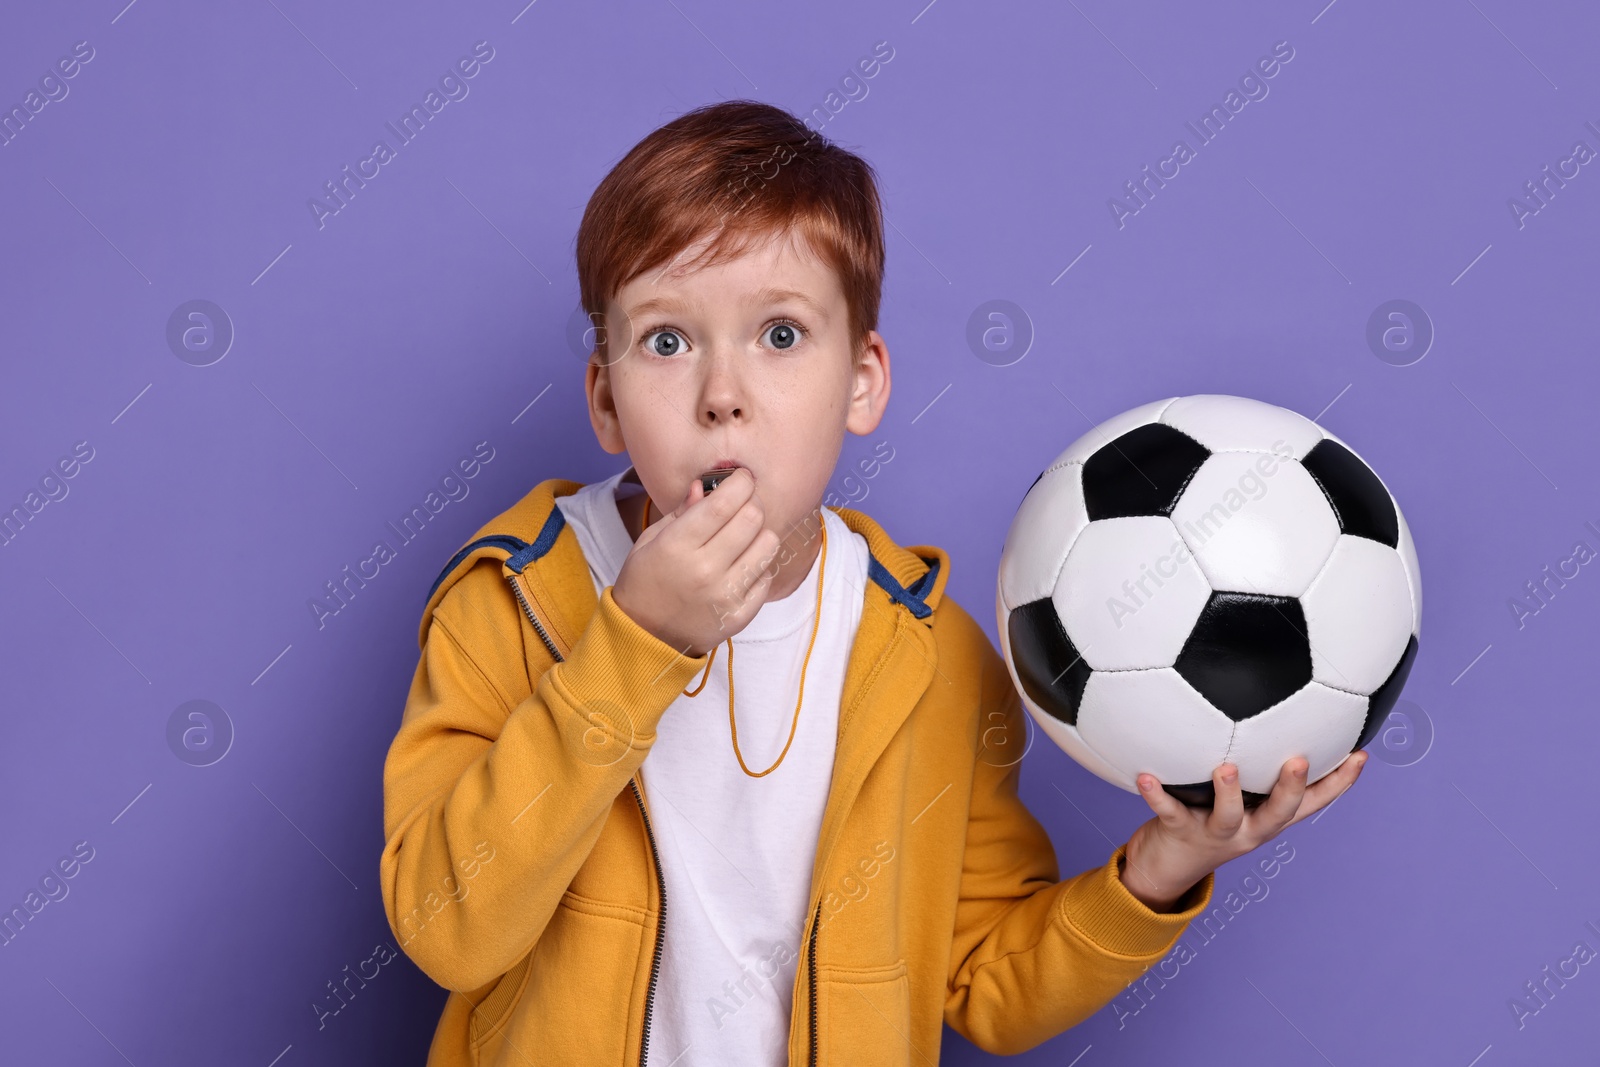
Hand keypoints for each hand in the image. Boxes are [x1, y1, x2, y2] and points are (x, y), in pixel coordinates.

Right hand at [611, 467, 781, 656]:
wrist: (644, 636)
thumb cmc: (645, 582)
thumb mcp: (652, 541)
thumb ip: (682, 512)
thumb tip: (704, 486)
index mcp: (677, 546)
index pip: (723, 503)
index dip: (740, 483)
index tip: (742, 478)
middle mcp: (704, 569)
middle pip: (752, 519)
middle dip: (751, 504)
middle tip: (743, 506)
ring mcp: (725, 595)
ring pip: (768, 546)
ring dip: (760, 534)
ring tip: (745, 539)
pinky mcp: (740, 615)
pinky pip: (767, 578)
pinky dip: (759, 568)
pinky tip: (741, 568)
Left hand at [1118, 752, 1368, 912]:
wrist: (1167, 869)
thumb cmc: (1207, 820)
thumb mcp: (1241, 800)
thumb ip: (1256, 768)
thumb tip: (1271, 716)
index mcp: (1267, 819)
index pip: (1312, 803)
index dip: (1339, 783)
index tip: (1361, 755)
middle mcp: (1248, 828)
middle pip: (1279, 813)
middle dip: (1291, 788)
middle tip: (1300, 760)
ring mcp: (1215, 833)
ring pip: (1228, 815)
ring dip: (1229, 792)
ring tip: (1227, 767)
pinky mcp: (1179, 832)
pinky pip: (1168, 812)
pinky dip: (1156, 794)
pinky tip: (1145, 775)